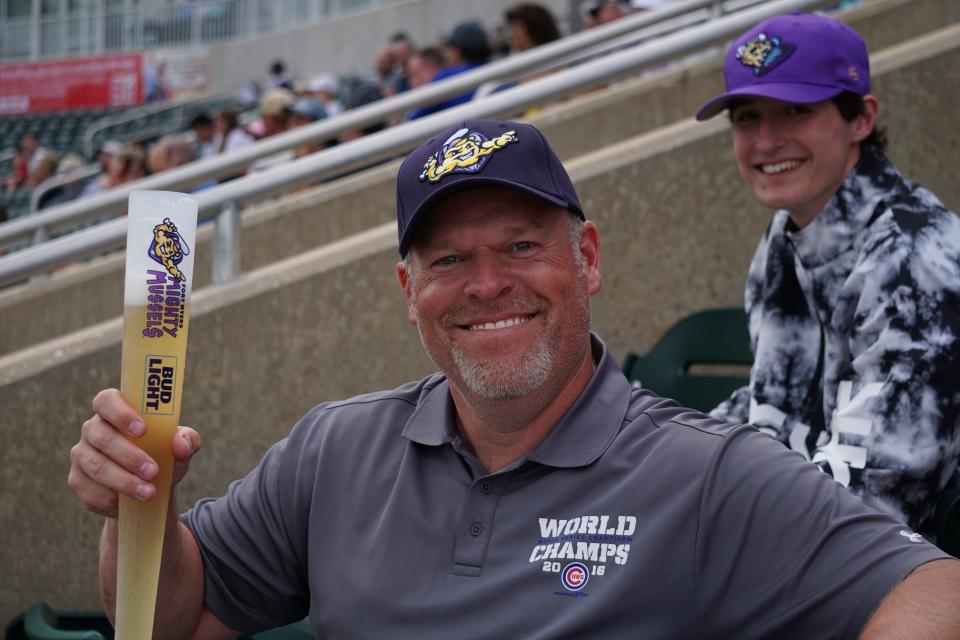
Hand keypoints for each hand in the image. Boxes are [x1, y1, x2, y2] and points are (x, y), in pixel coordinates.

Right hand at [68, 388, 200, 517]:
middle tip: (153, 471)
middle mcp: (93, 429)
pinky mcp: (77, 480)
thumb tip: (181, 442)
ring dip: (123, 480)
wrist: (151, 490)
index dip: (121, 413)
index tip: (142, 430)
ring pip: (96, 466)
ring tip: (149, 492)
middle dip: (129, 455)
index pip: (106, 400)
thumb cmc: (163, 457)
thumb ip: (187, 440)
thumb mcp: (180, 449)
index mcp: (115, 411)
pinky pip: (88, 489)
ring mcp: (82, 455)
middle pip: (102, 436)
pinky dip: (110, 498)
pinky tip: (126, 502)